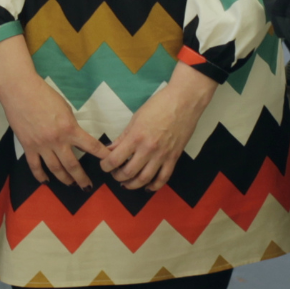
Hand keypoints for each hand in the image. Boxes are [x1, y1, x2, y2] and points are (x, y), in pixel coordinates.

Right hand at [0, 75, 111, 189]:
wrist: (19, 91)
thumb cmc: (44, 95)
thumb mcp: (65, 108)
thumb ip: (70, 125)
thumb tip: (75, 138)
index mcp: (69, 128)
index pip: (91, 146)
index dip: (102, 155)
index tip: (110, 162)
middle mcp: (57, 140)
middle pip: (72, 165)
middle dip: (81, 177)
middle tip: (87, 186)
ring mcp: (41, 145)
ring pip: (55, 169)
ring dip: (64, 179)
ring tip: (71, 185)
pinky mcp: (28, 147)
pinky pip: (35, 166)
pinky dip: (41, 176)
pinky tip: (46, 181)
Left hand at [103, 65, 215, 190]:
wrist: (184, 101)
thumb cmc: (158, 105)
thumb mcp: (136, 119)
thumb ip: (123, 137)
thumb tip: (110, 150)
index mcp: (136, 137)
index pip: (115, 159)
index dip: (105, 166)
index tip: (104, 165)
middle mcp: (148, 149)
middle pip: (128, 173)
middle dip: (117, 177)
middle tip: (115, 173)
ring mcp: (162, 155)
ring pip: (144, 179)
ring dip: (132, 184)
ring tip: (127, 183)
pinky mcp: (174, 158)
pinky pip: (163, 178)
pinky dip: (154, 186)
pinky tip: (147, 187)